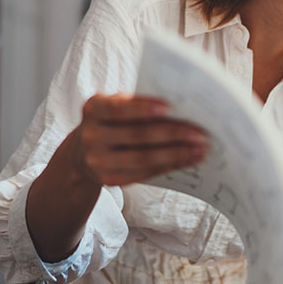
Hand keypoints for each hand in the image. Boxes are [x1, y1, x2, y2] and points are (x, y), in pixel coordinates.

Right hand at [69, 93, 209, 186]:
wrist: (82, 152)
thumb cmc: (111, 120)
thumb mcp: (116, 105)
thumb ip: (139, 104)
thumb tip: (182, 108)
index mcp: (94, 108)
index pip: (120, 108)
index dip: (144, 108)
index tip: (171, 107)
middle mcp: (91, 135)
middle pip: (137, 135)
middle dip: (172, 134)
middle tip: (200, 133)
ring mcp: (98, 161)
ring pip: (143, 158)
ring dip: (176, 154)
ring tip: (200, 149)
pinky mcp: (109, 180)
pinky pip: (144, 173)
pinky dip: (169, 165)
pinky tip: (188, 159)